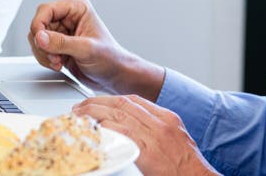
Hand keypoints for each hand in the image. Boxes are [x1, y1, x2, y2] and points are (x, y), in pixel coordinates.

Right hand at [28, 0, 164, 97]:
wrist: (114, 76)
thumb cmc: (110, 58)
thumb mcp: (86, 49)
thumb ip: (61, 43)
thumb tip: (40, 36)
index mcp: (77, 8)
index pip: (46, 9)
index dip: (39, 25)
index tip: (39, 40)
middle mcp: (68, 17)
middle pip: (39, 24)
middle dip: (42, 44)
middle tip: (54, 56)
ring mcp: (62, 31)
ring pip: (37, 38)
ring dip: (44, 53)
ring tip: (59, 61)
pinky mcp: (58, 45)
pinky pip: (40, 49)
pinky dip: (45, 59)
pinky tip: (59, 64)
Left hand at [74, 95, 219, 175]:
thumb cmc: (187, 167)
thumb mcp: (176, 140)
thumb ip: (155, 130)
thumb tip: (132, 128)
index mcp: (167, 118)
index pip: (135, 100)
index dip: (111, 98)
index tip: (98, 101)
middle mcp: (160, 123)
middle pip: (123, 103)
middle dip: (98, 102)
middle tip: (81, 107)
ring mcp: (153, 136)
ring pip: (118, 114)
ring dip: (94, 112)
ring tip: (79, 115)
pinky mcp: (147, 152)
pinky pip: (121, 134)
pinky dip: (104, 129)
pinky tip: (92, 130)